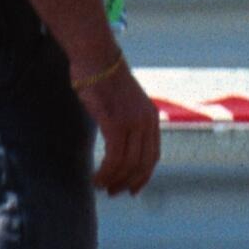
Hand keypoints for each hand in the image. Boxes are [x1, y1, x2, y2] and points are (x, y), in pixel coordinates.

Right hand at [77, 62, 162, 197]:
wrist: (96, 56)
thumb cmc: (103, 77)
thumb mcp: (123, 102)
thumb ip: (126, 121)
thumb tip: (119, 141)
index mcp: (151, 117)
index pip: (153, 155)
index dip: (143, 175)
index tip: (132, 189)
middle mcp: (146, 121)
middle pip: (142, 164)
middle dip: (127, 182)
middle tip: (112, 192)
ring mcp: (132, 121)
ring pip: (127, 163)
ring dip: (112, 180)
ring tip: (100, 186)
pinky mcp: (115, 121)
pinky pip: (114, 157)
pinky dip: (105, 172)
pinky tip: (96, 176)